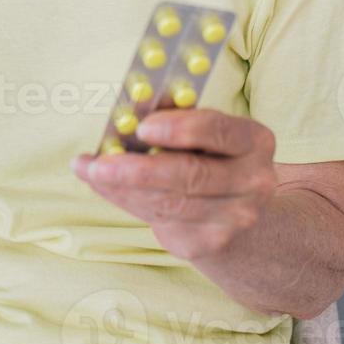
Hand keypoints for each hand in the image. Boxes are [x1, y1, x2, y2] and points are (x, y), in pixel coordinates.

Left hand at [71, 107, 276, 259]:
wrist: (237, 212)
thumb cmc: (211, 155)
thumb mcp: (205, 130)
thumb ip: (175, 114)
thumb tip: (132, 100)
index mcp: (255, 141)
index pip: (219, 130)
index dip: (180, 128)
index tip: (142, 126)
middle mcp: (253, 182)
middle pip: (191, 175)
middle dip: (140, 169)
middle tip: (98, 162)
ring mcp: (234, 218)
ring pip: (169, 202)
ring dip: (121, 185)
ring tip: (88, 169)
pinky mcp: (209, 243)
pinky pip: (158, 219)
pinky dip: (124, 199)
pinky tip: (102, 184)